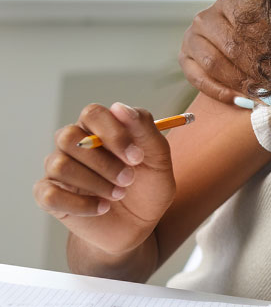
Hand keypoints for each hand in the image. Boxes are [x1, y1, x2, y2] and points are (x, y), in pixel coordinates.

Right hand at [34, 103, 175, 255]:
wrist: (137, 226)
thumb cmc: (147, 187)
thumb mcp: (158, 159)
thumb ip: (144, 130)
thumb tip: (120, 107)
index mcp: (100, 129)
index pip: (92, 113)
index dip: (113, 133)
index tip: (137, 157)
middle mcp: (74, 145)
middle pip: (69, 137)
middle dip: (104, 161)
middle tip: (129, 179)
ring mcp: (59, 170)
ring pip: (59, 165)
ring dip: (95, 182)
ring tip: (119, 194)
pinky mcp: (50, 196)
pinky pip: (48, 194)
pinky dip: (79, 204)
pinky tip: (101, 208)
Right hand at [179, 0, 266, 105]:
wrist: (229, 38)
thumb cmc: (256, 30)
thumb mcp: (269, 23)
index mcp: (229, 1)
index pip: (247, 23)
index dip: (266, 43)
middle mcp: (206, 17)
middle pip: (231, 45)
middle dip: (255, 67)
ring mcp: (192, 36)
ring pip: (213, 62)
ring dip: (238, 81)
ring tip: (258, 92)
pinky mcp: (184, 57)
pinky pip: (199, 79)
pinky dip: (219, 92)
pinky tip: (236, 99)